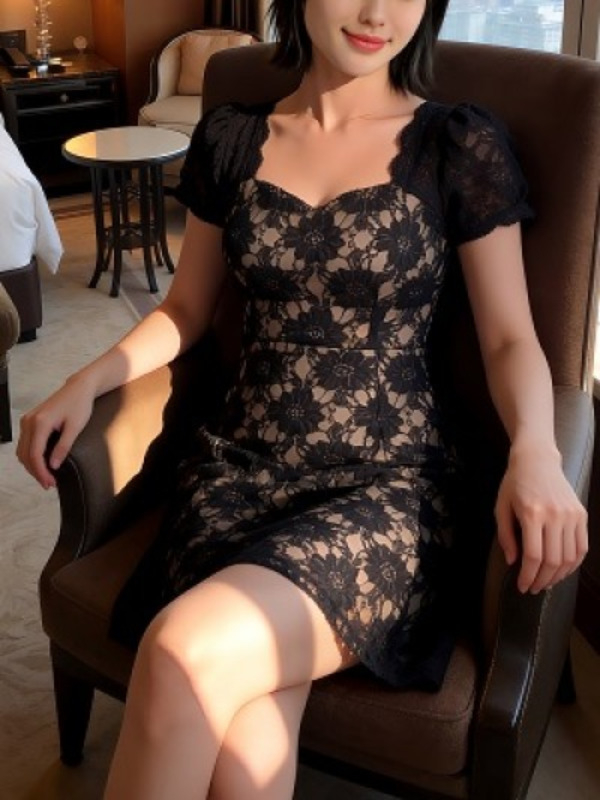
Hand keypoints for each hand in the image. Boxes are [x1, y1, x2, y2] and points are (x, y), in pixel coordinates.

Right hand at [17, 375, 95, 489]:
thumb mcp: (75, 427)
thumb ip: (63, 447)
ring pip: (22, 450)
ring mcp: (27, 420)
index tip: (50, 483)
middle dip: (35, 472)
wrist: (78, 388)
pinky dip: (31, 456)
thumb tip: (53, 465)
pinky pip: (25, 443)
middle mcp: (29, 421)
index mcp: (40, 423)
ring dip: (31, 465)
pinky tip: (42, 463)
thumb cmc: (80, 404)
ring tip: (46, 476)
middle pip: (25, 455)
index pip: (34, 454)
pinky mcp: (30, 421)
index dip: (41, 472)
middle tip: (49, 484)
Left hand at [494, 443, 587, 593]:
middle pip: (553, 560)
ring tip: (546, 582)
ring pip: (569, 557)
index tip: (522, 586)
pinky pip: (581, 547)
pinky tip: (562, 570)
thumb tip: (513, 562)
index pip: (534, 555)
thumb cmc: (514, 483)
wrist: (537, 460)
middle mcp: (555, 515)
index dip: (528, 576)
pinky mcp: (581, 514)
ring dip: (558, 576)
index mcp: (532, 513)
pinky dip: (573, 563)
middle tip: (533, 588)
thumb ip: (505, 536)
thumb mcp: (501, 508)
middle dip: (542, 580)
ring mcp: (571, 515)